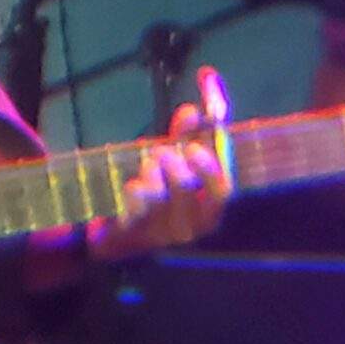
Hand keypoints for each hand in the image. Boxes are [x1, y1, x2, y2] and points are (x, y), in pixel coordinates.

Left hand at [87, 67, 232, 259]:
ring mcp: (163, 233)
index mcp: (210, 208)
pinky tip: (132, 185)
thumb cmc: (161, 190)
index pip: (221, 192)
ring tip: (148, 165)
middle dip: (173, 165)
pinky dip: (134, 191)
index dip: (209, 168)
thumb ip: (187, 135)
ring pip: (159, 198)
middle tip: (160, 151)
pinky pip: (135, 208)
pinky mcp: (136, 234)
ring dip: (152, 173)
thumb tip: (194, 110)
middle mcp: (191, 225)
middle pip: (187, 191)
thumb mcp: (177, 161)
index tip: (192, 148)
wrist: (123, 228)